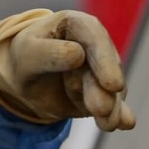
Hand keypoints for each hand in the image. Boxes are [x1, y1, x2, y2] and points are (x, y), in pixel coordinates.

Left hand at [0, 8, 135, 130]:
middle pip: (107, 68)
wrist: (24, 76)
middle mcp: (97, 46)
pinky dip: (119, 115)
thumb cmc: (27, 55)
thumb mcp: (28, 51)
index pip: (95, 37)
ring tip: (106, 123)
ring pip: (112, 90)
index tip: (111, 84)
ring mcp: (103, 71)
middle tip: (100, 109)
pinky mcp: (104, 94)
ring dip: (111, 108)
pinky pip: (116, 105)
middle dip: (105, 90)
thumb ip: (50, 52)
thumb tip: (78, 55)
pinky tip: (124, 123)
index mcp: (78, 25)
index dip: (104, 60)